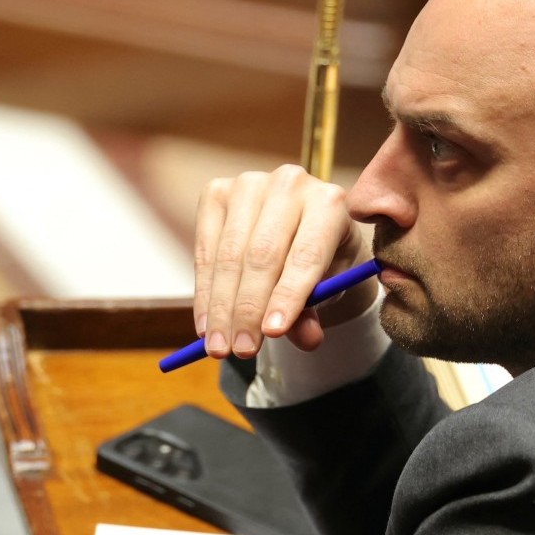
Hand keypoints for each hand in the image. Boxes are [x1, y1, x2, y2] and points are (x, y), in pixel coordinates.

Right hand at [193, 164, 374, 359]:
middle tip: (241, 351)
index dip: (287, 296)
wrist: (300, 227)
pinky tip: (206, 324)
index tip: (271, 334)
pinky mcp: (216, 191)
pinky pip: (205, 249)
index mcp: (329, 202)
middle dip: (247, 309)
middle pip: (261, 255)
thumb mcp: (327, 287)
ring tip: (219, 347)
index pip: (305, 255)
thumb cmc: (321, 260)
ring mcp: (249, 183)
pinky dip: (204, 292)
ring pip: (229, 255)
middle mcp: (289, 183)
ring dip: (221, 307)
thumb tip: (307, 340)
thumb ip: (314, 310)